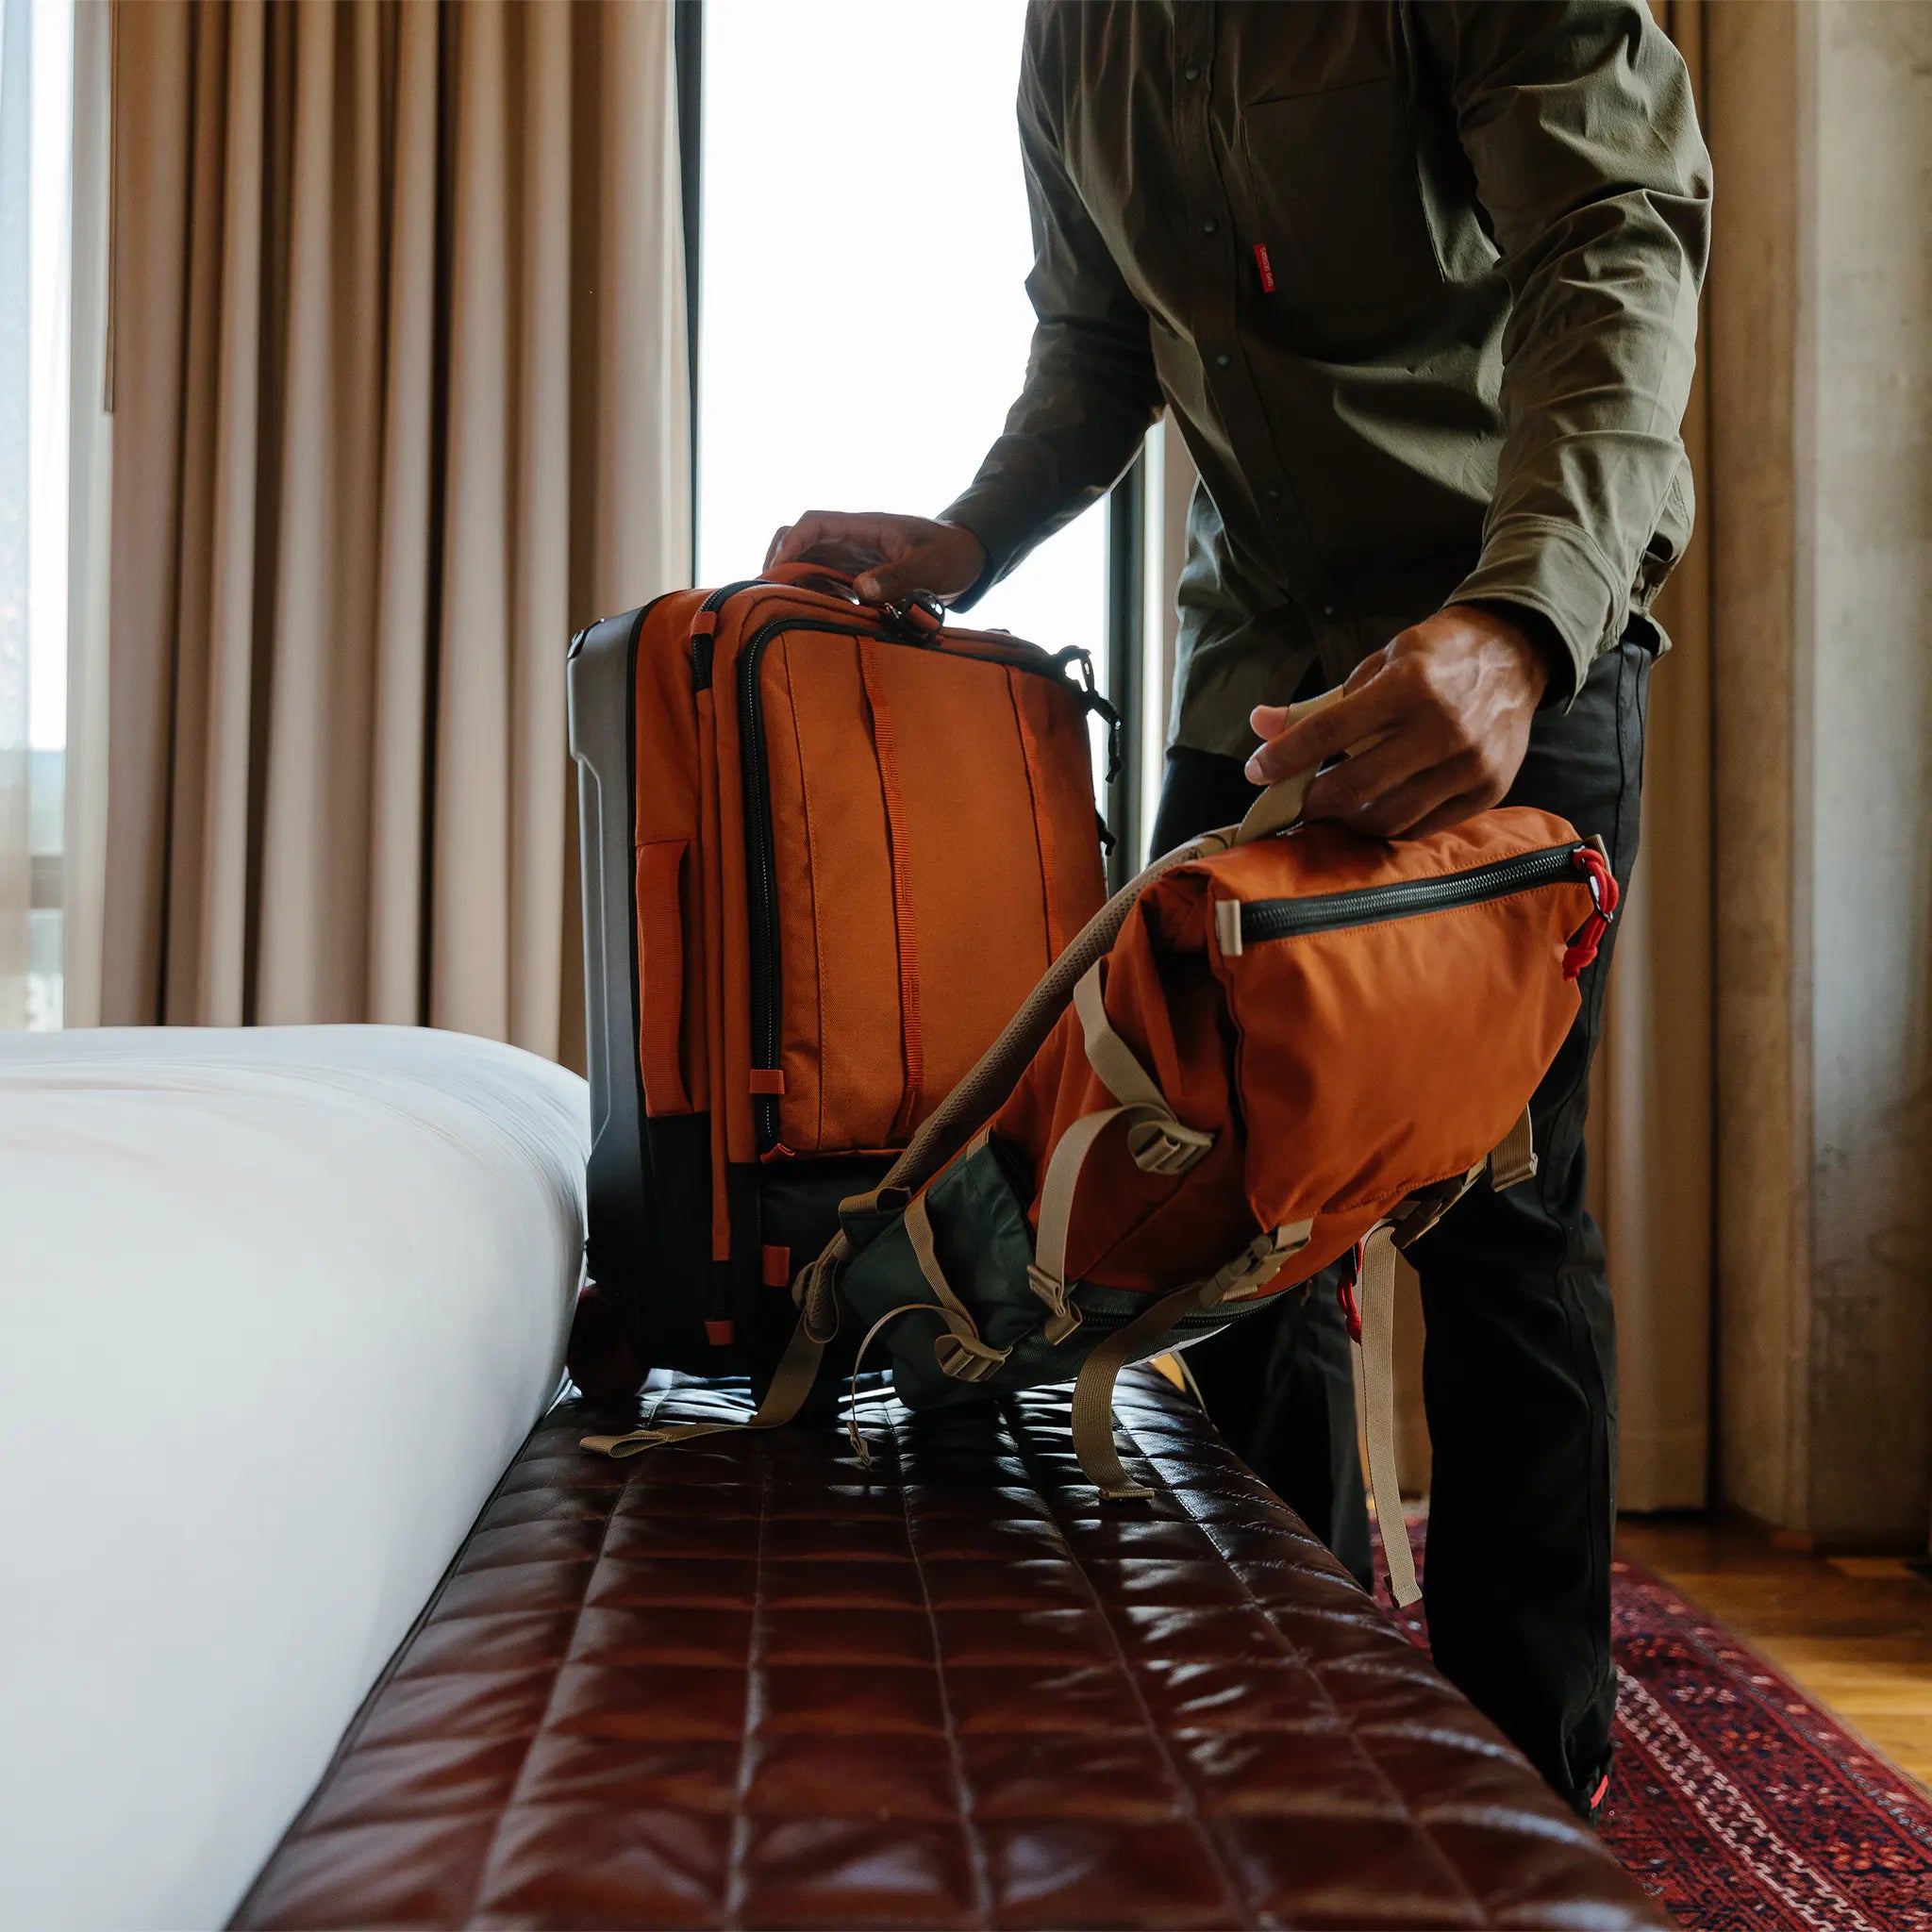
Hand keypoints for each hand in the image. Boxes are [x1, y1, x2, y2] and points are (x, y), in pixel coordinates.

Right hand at [765, 511, 986, 606]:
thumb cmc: (951, 555)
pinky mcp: (860, 576)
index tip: (778, 572)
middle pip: (800, 541)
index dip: (791, 545)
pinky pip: (826, 582)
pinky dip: (814, 595)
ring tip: (782, 608)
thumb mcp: (929, 566)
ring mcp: (854, 558)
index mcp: (865, 527)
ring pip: (809, 563)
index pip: (814, 524)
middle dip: (780, 562)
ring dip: (794, 581)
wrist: (969, 558)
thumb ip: (897, 577)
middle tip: (766, 593)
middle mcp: (852, 540)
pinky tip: (813, 615)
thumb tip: (859, 589)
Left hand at [1244, 604, 1560, 838]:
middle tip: (1289, 802)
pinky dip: (1386, 825)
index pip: (1329, 733)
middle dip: (1309, 802)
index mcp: (1410, 685)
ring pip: (1387, 817)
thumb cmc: (1437, 658)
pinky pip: (1421, 826)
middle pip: (1354, 787)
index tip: (1256, 771)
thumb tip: (1261, 725)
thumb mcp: (1379, 663)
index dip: (1285, 758)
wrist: (1516, 654)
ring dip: (1345, 821)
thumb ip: (1321, 702)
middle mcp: (1442, 728)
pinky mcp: (1487, 791)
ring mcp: (1469, 765)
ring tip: (1327, 810)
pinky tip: (1368, 813)